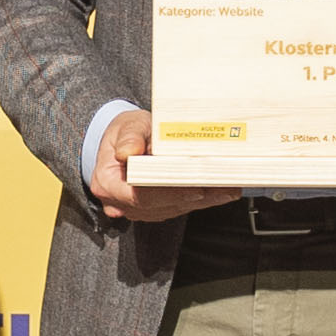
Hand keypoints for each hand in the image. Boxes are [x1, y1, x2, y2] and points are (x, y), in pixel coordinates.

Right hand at [89, 110, 236, 222]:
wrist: (125, 140)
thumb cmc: (126, 132)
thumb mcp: (127, 125)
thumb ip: (129, 137)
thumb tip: (127, 152)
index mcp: (107, 183)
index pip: (139, 195)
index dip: (168, 193)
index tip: (194, 188)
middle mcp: (120, 202)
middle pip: (160, 205)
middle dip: (193, 196)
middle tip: (222, 186)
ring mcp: (137, 210)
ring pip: (173, 209)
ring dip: (202, 200)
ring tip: (228, 186)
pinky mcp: (154, 210)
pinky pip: (178, 208)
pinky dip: (200, 200)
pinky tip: (220, 191)